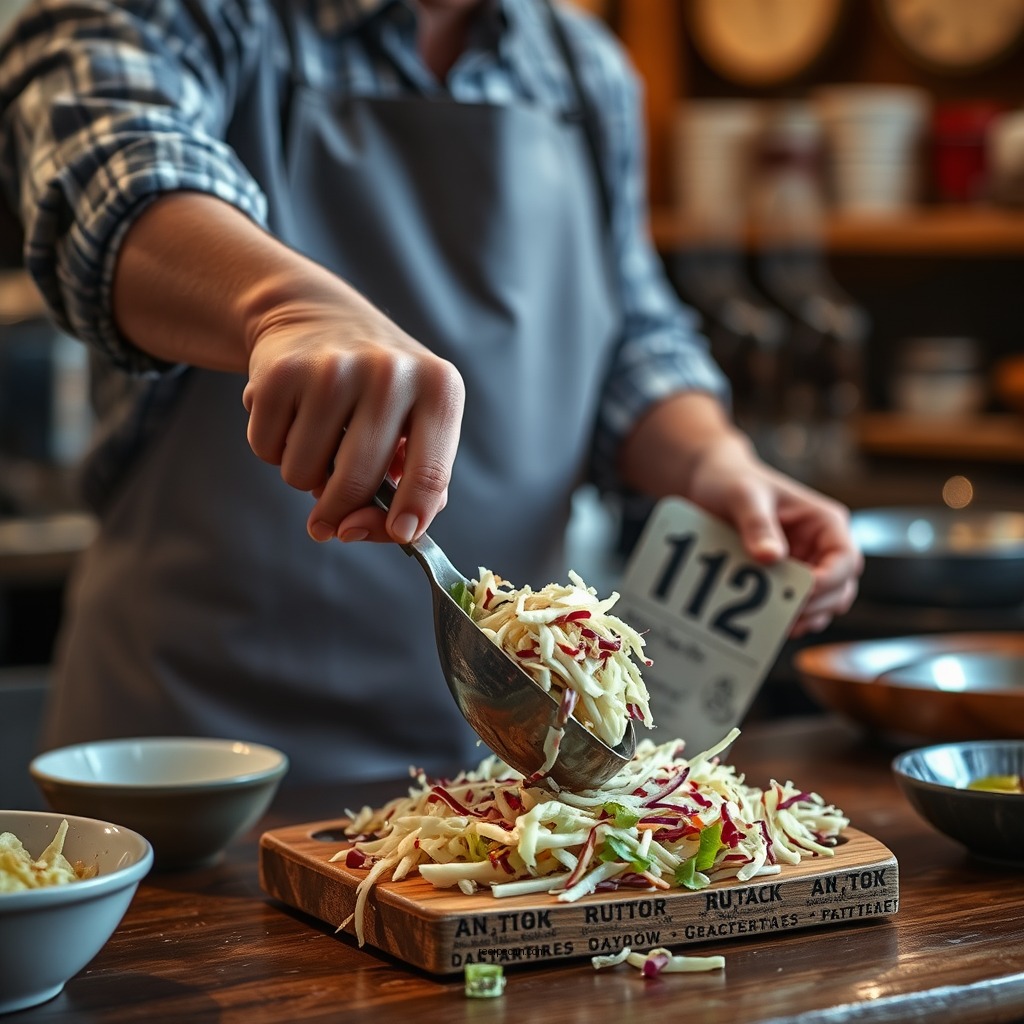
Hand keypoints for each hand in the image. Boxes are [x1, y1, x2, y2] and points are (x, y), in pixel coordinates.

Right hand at [242, 289, 464, 544]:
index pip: (431, 471)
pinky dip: (273, 449)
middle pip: (358, 482)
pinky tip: (292, 416)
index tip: (402, 535)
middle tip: (331, 515)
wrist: (316, 314)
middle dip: (340, 511)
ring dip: (303, 476)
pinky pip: (266, 449)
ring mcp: (332, 369)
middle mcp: (390, 373)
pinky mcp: (280, 371)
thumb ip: (406, 485)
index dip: (414, 514)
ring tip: (318, 439)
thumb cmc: (378, 392)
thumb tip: (353, 529)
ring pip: (303, 474)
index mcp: (439, 389)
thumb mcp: (415, 424)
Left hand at [684, 436, 862, 636]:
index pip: (846, 559)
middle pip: (842, 587)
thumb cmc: (733, 482)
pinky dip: (792, 618)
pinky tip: (772, 625)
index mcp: (826, 521)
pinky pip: (801, 607)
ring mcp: (809, 564)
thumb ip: (757, 524)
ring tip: (780, 626)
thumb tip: (771, 558)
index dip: (828, 581)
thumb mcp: (743, 496)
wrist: (712, 485)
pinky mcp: (789, 579)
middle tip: (786, 617)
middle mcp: (824, 545)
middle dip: (818, 605)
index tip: (799, 593)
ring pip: (826, 603)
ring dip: (808, 617)